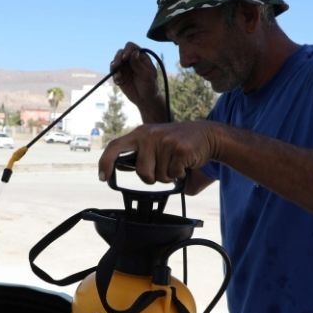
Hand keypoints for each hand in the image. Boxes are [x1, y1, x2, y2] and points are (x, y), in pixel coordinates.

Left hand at [98, 121, 218, 184]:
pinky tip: (185, 162)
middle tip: (161, 170)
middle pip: (142, 172)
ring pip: (159, 176)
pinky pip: (174, 175)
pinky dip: (180, 174)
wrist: (209, 135)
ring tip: (176, 163)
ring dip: (169, 176)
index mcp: (140, 133)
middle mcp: (149, 135)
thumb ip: (139, 156)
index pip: (115, 146)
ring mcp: (165, 141)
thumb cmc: (178, 144)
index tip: (103, 177)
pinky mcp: (180, 149)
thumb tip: (120, 168)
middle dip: (151, 178)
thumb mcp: (154, 144)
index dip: (106, 162)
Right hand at [110, 42, 163, 121]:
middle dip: (118, 57)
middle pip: (121, 52)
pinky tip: (118, 81)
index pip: (131, 47)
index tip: (125, 58)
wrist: (145, 99)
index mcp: (140, 56)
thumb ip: (139, 64)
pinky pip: (113, 72)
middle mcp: (131, 60)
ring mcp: (124, 67)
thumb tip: (134, 52)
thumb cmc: (150, 86)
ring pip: (115, 61)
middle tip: (117, 65)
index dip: (127, 50)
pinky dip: (114, 75)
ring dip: (114, 66)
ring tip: (117, 75)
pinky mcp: (119, 75)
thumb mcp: (147, 75)